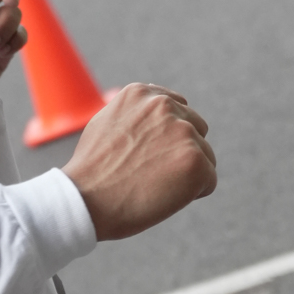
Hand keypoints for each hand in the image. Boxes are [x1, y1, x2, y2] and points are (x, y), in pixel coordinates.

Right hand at [63, 83, 215, 240]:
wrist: (84, 200)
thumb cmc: (91, 170)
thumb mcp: (105, 123)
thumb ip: (135, 113)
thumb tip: (157, 109)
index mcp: (142, 92)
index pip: (177, 109)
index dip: (165, 138)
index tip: (148, 155)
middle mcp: (164, 105)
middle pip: (196, 129)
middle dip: (179, 151)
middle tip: (151, 173)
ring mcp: (183, 132)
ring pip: (204, 155)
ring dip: (186, 172)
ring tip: (154, 185)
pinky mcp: (196, 161)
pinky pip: (209, 180)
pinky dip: (193, 194)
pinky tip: (164, 197)